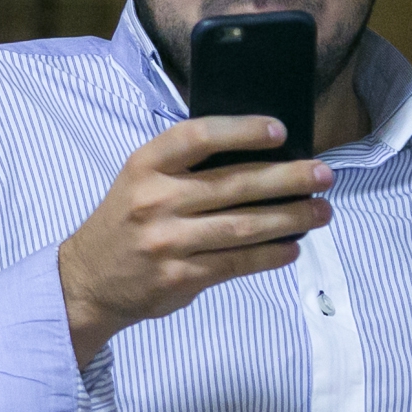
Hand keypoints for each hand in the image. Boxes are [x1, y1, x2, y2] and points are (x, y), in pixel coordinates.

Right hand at [58, 117, 332, 367]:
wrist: (87, 280)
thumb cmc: (126, 221)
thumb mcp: (140, 179)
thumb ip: (185, 167)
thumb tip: (260, 157)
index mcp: (145, 165)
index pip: (198, 136)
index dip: (242, 130)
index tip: (280, 131)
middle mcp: (155, 200)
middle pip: (233, 184)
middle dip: (287, 178)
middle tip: (324, 175)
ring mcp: (167, 242)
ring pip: (243, 226)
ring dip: (290, 218)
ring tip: (321, 211)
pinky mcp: (179, 277)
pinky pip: (236, 262)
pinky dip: (270, 254)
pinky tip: (292, 246)